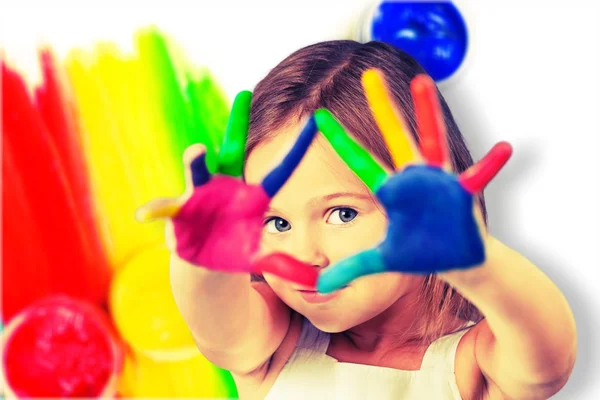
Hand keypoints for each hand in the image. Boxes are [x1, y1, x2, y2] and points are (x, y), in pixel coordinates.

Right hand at [136, 91, 318, 286]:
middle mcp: (225, 188)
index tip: (314, 119)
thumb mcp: (260, 258)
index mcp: (251, 197)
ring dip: (196, 162)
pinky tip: (145, 214)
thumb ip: (283, 265)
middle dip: (236, 127)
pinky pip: (165, 210)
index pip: (278, 171)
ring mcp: (198, 197)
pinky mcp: (177, 214)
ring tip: (197, 150)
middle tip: (244, 96)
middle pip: (231, 155)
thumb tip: (313, 282)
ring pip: (196, 173)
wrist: (204, 259)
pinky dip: (156, 211)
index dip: (295, 149)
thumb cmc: (234, 249)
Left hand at [314, 69, 511, 292]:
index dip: (340, 140)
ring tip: (421, 83)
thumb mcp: (381, 261)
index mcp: (391, 190)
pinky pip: (476, 176)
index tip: (319, 116)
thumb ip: (350, 268)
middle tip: (369, 73)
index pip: (359, 161)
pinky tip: (503, 148)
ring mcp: (438, 181)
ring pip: (431, 141)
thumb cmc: (420, 254)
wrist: (456, 261)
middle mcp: (413, 178)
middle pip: (394, 137)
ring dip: (427, 114)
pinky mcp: (461, 194)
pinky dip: (490, 164)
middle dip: (382, 107)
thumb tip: (317, 287)